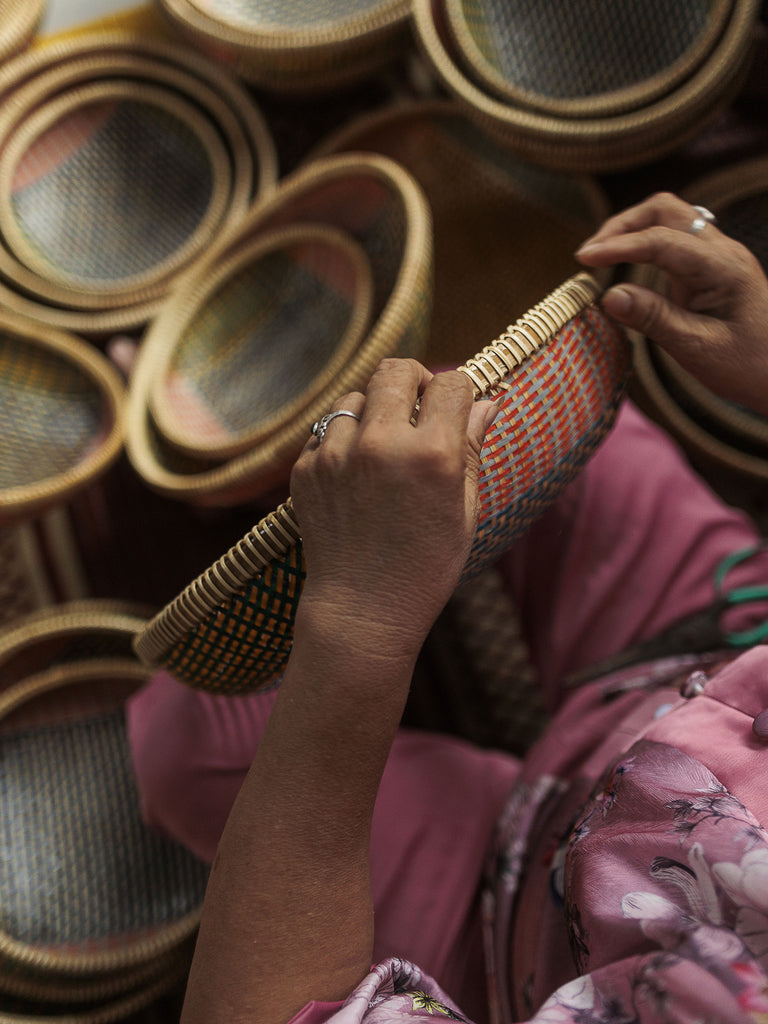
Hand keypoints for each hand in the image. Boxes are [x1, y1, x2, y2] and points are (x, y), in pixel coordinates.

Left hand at [290, 358, 496, 657]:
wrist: (362, 610)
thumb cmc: (425, 566)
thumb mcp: (464, 509)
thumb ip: (471, 447)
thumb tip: (486, 401)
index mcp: (432, 454)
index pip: (450, 382)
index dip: (458, 390)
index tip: (455, 405)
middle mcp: (381, 444)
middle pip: (396, 371)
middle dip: (413, 381)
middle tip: (418, 407)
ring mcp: (336, 454)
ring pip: (356, 397)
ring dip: (374, 411)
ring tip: (383, 449)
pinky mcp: (305, 468)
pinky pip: (327, 429)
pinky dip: (343, 440)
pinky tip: (357, 474)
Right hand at [576, 191, 767, 416]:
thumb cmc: (747, 365)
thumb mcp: (696, 348)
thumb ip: (653, 319)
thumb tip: (608, 295)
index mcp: (723, 267)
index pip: (660, 240)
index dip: (618, 247)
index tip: (582, 260)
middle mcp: (723, 251)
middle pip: (665, 210)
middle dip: (623, 225)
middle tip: (590, 254)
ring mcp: (718, 256)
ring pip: (670, 218)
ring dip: (633, 230)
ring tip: (602, 257)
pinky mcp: (711, 268)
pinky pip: (674, 240)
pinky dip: (644, 244)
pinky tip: (626, 265)